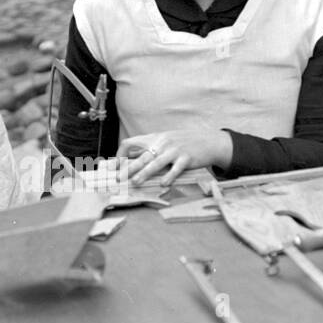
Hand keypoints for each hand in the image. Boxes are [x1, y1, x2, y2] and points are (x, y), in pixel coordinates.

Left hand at [117, 130, 232, 186]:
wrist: (208, 141)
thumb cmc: (183, 143)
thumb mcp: (165, 141)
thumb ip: (149, 149)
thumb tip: (130, 160)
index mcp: (154, 138)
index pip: (130, 142)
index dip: (120, 154)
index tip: (114, 166)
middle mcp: (162, 143)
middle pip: (142, 156)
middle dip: (129, 168)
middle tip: (118, 178)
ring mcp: (175, 150)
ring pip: (157, 162)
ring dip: (145, 173)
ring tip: (136, 182)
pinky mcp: (187, 158)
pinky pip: (176, 168)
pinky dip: (170, 176)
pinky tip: (164, 183)